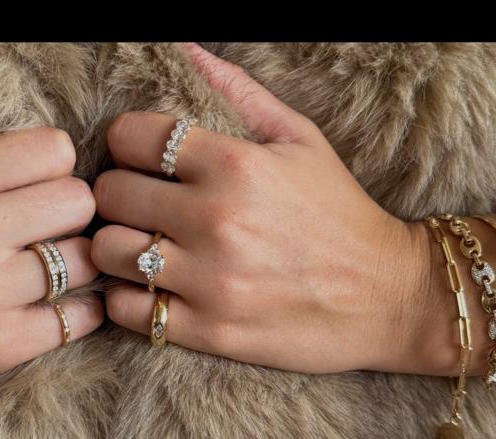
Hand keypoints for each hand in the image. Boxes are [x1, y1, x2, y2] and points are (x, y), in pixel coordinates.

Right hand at [0, 127, 103, 397]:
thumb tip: (74, 164)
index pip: (52, 150)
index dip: (56, 171)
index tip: (39, 192)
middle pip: (78, 201)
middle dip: (72, 216)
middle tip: (49, 233)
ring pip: (86, 260)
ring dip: (78, 265)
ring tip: (50, 272)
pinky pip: (83, 315)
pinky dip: (83, 310)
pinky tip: (57, 306)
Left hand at [91, 43, 429, 373]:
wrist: (388, 298)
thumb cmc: (339, 213)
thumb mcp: (301, 139)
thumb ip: (238, 92)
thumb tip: (185, 50)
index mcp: (236, 164)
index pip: (129, 137)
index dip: (126, 142)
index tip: (140, 156)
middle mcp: (216, 220)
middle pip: (109, 194)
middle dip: (118, 193)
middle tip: (140, 203)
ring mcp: (210, 280)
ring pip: (107, 252)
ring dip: (117, 246)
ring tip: (142, 244)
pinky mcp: (208, 331)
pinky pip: (127, 310)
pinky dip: (129, 298)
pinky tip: (151, 287)